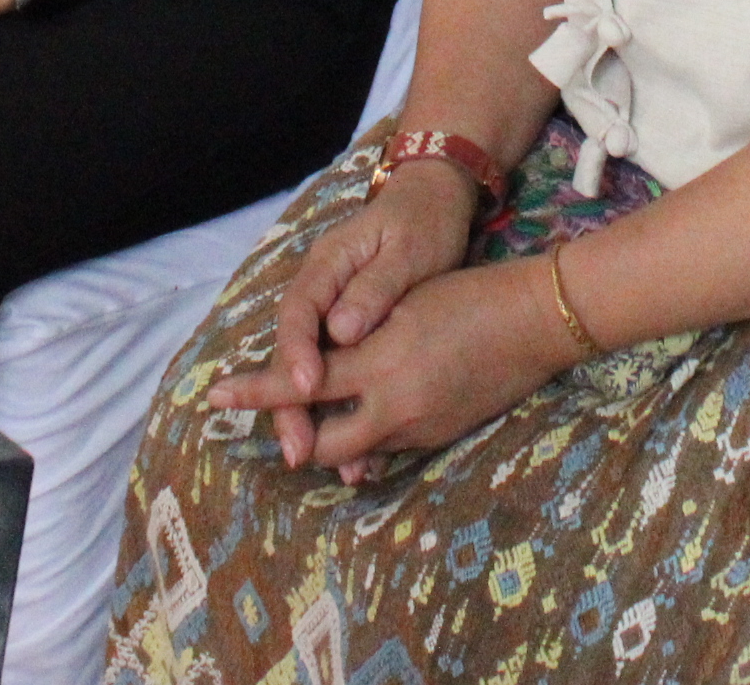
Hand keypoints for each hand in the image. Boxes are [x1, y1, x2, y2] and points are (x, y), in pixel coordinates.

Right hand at [206, 165, 480, 465]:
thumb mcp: (407, 249)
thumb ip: (374, 288)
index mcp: (328, 264)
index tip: (306, 388)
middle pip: (292, 350)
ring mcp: (332, 309)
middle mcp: (321, 290)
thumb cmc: (425, 220)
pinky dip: (333, 404)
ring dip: (307, 412)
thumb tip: (339, 330)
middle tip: (297, 450)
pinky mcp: (351, 327)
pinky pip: (332, 367)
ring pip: (308, 365)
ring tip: (312, 458)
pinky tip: (346, 443)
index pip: (299, 314)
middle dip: (288, 402)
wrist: (437, 199)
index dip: (296, 354)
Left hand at [209, 255, 568, 482]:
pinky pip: (389, 448)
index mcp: (378, 364)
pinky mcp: (439, 437)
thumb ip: (357, 332)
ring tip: (312, 425)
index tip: (215, 397)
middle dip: (295, 438)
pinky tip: (363, 419)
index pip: (301, 385)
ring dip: (331, 442)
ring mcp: (419, 429)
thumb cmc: (467, 295)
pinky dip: (368, 438)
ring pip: (356, 453)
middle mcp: (394, 407)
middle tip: (276, 427)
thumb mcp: (403, 302)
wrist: (534, 323)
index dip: (255, 391)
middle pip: (323, 444)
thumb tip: (320, 352)